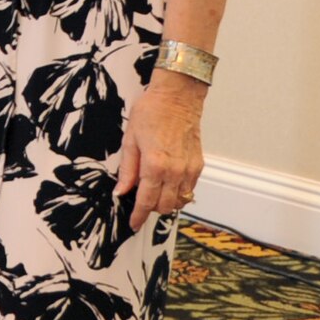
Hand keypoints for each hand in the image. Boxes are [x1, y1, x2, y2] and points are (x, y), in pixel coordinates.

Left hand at [114, 71, 206, 229]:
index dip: (138, 216)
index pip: (146, 202)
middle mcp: (175, 171)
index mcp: (155, 165)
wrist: (177, 96)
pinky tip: (168, 183)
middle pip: (165, 206)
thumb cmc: (151, 112)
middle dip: (151, 209)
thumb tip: (121, 191)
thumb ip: (127, 169)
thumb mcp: (130, 140)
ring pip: (180, 201)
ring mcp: (189, 169)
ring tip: (155, 193)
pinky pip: (190, 189)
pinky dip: (179, 192)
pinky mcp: (198, 164)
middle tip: (141, 202)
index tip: (133, 223)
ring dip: (167, 202)